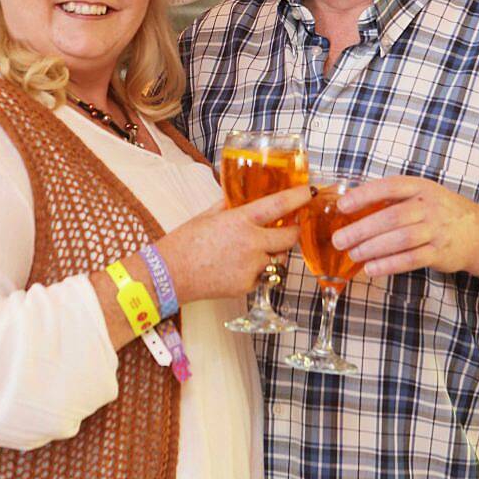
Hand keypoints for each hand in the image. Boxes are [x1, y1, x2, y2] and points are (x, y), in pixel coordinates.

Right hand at [158, 183, 310, 302]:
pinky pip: (263, 276)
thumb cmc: (184, 243)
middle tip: (290, 227)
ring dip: (274, 253)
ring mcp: (252, 267)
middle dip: (293, 231)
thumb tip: (241, 198)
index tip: (309, 192)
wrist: (170, 275)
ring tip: (253, 250)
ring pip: (278, 259)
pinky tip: (237, 266)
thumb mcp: (207, 215)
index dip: (298, 197)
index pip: (279, 206)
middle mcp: (251, 244)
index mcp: (240, 221)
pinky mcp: (248, 286)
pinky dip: (257, 271)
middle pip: (290, 238)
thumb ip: (229, 206)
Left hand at [333, 175, 478, 277]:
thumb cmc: (442, 212)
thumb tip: (352, 205)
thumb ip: (394, 198)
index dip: (364, 195)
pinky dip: (389, 265)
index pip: (389, 187)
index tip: (342, 206)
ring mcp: (436, 231)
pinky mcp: (439, 253)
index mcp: (421, 187)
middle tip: (339, 239)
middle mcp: (429, 207)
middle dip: (361, 229)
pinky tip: (371, 268)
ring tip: (352, 254)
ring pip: (400, 240)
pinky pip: (410, 260)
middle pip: (391, 217)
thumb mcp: (423, 195)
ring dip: (372, 248)